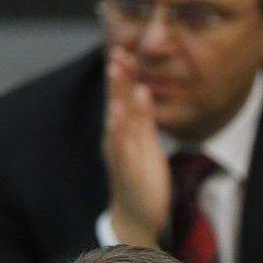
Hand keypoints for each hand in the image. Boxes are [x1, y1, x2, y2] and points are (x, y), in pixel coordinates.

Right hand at [102, 48, 168, 247]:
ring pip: (117, 117)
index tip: (124, 48)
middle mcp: (117, 137)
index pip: (122, 98)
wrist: (137, 214)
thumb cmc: (141, 177)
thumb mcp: (146, 142)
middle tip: (118, 50)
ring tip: (118, 70)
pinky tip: (120, 112)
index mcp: (124, 131)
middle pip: (116, 101)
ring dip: (116, 93)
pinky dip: (120, 127)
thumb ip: (143, 118)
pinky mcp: (126, 168)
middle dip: (118, 77)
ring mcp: (120, 152)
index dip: (123, 75)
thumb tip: (142, 91)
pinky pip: (121, 144)